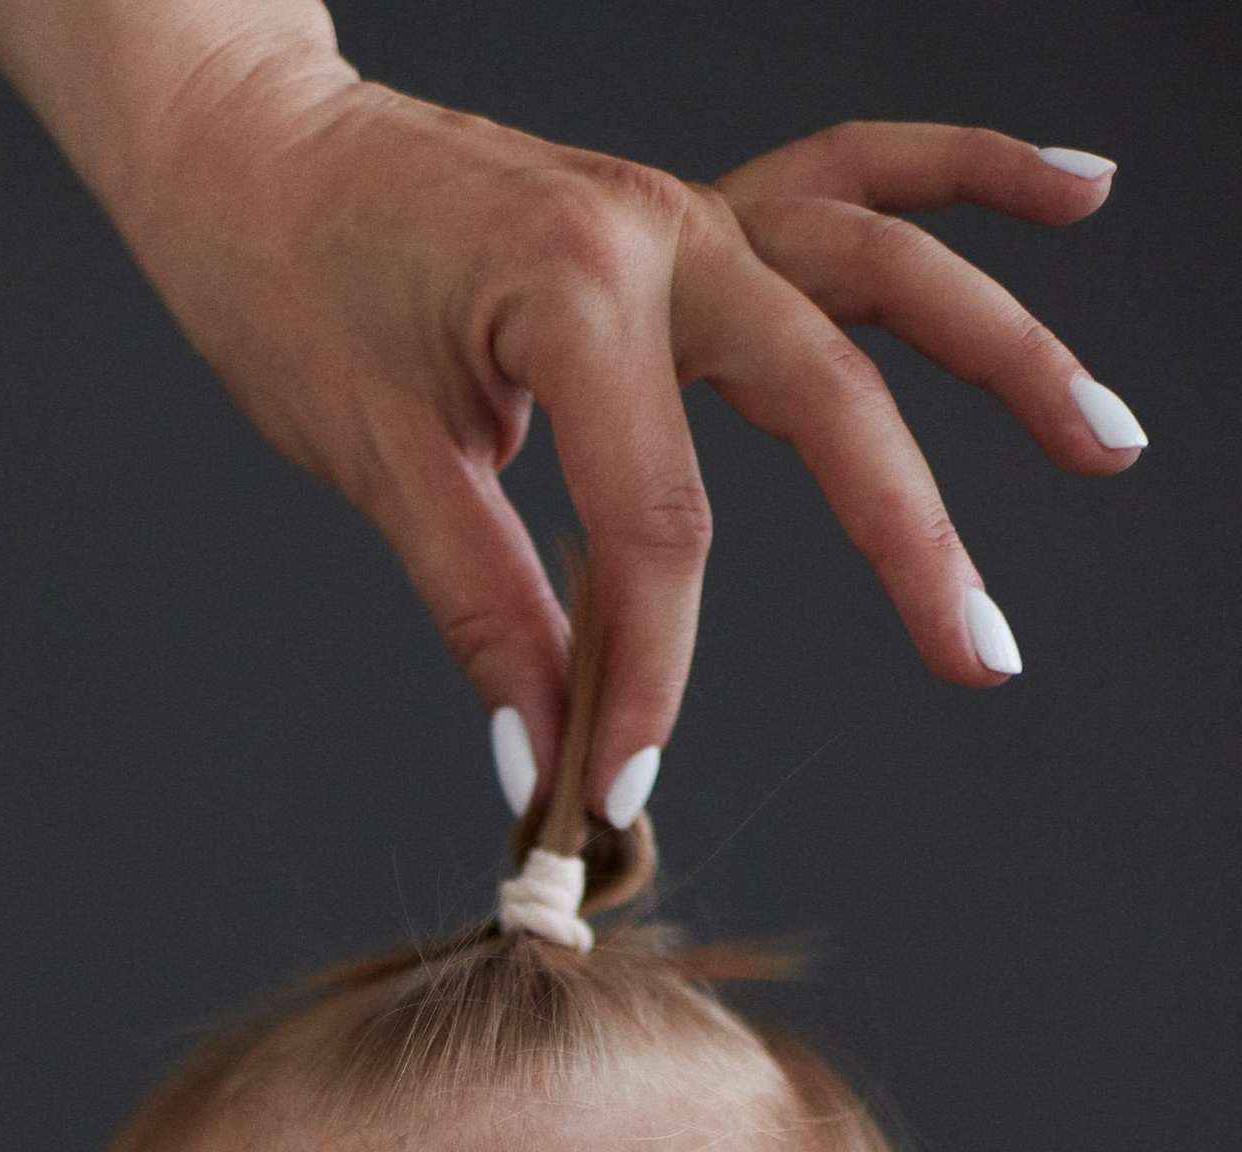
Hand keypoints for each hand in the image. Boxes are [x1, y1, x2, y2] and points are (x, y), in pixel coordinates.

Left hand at [124, 81, 1139, 804]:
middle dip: (909, 541)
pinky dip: (968, 173)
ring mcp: (688, 212)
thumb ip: (480, 603)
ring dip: (1006, 349)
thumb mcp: (375, 459)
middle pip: (825, 400)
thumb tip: (542, 749)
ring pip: (882, 273)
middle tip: (980, 656)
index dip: (646, 672)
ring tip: (1105, 441)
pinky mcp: (690, 212)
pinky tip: (1077, 194)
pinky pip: (856, 174)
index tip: (618, 785)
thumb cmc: (292, 290)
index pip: (654, 525)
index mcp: (574, 294)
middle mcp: (660, 235)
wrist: (253, 158)